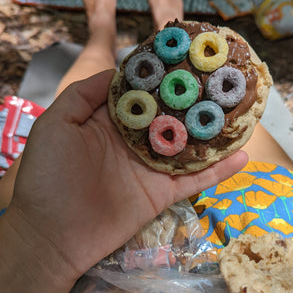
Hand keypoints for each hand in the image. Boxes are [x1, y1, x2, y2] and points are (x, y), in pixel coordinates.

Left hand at [6, 69, 247, 286]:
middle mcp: (136, 142)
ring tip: (243, 115)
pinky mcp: (162, 194)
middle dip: (196, 100)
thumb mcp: (56, 123)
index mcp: (112, 123)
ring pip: (190, 148)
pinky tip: (243, 156)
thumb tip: (119, 71)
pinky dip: (219, 171)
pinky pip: (195, 181)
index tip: (189, 57)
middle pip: (172, 117)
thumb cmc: (49, 176)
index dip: (164, 76)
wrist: (52, 236)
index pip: (144, 94)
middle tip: (226, 81)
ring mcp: (151, 169)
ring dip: (214, 133)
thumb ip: (84, 94)